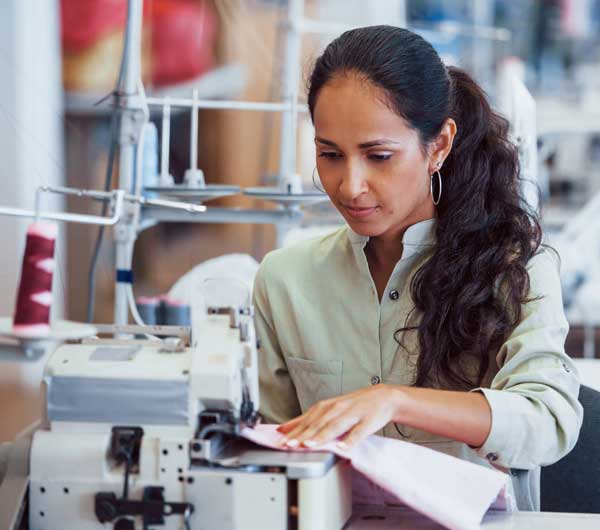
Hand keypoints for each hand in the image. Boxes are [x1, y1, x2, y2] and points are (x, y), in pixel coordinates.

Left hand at [277, 384, 404, 449]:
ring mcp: (353, 414)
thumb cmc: (353, 406)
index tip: (281, 440)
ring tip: (310, 445)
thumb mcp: (330, 409)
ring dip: (321, 436)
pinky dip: (350, 441)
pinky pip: (358, 432)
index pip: (307, 419)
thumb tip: (285, 429)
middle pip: (318, 423)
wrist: (383, 397)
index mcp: (327, 406)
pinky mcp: (368, 421)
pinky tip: (342, 449)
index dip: (294, 430)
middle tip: (290, 446)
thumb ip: (309, 420)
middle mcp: (338, 408)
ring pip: (335, 426)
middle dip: (303, 435)